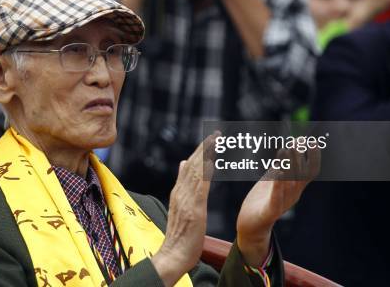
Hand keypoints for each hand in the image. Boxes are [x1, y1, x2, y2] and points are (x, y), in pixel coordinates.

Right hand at [151, 132, 217, 286]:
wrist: (172, 255)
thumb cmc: (180, 235)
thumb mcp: (180, 207)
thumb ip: (182, 186)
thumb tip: (182, 163)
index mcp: (179, 192)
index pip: (189, 166)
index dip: (199, 152)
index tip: (210, 139)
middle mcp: (181, 192)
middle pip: (192, 165)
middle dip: (204, 147)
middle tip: (216, 133)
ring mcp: (186, 200)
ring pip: (196, 171)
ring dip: (206, 155)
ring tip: (216, 141)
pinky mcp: (194, 209)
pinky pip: (200, 187)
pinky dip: (206, 173)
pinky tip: (213, 162)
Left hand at [236, 146, 319, 266]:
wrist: (251, 225)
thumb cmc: (263, 200)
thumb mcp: (273, 179)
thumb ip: (281, 165)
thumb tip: (290, 145)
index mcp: (295, 187)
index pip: (310, 172)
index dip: (314, 157)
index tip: (312, 141)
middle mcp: (292, 195)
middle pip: (301, 175)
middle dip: (299, 157)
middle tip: (297, 142)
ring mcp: (282, 204)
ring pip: (289, 184)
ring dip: (289, 166)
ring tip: (286, 150)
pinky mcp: (270, 211)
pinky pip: (276, 198)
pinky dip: (277, 184)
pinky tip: (277, 172)